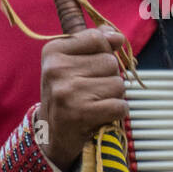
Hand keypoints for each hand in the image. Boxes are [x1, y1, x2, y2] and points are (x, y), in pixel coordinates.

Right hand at [39, 27, 128, 171]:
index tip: (90, 68)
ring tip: (94, 103)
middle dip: (108, 78)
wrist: (52, 135)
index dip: (104, 53)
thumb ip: (96, 43)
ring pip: (118, 84)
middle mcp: (56, 69)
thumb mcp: (74, 63)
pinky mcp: (81, 113)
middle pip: (110, 62)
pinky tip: (100, 115)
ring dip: (113, 96)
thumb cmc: (68, 94)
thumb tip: (117, 36)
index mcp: (53, 51)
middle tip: (90, 92)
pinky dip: (116, 112)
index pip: (97, 38)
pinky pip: (120, 105)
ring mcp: (68, 91)